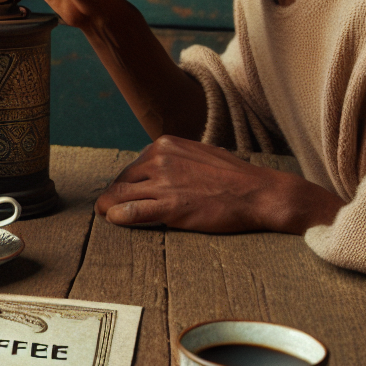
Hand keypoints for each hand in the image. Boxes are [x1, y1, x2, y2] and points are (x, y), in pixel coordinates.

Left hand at [96, 136, 343, 234]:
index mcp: (165, 145)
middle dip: (115, 195)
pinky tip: (115, 220)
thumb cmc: (232, 177)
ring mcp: (163, 182)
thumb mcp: (198, 153)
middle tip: (110, 208)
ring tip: (108, 215)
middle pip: (123, 180)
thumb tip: (160, 166)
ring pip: (120, 195)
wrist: (257, 193)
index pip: (134, 165)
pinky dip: (118, 217)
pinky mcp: (169, 206)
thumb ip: (176, 158)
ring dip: (110, 207)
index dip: (128, 182)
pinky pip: (130, 211)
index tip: (126, 193)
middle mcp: (159, 159)